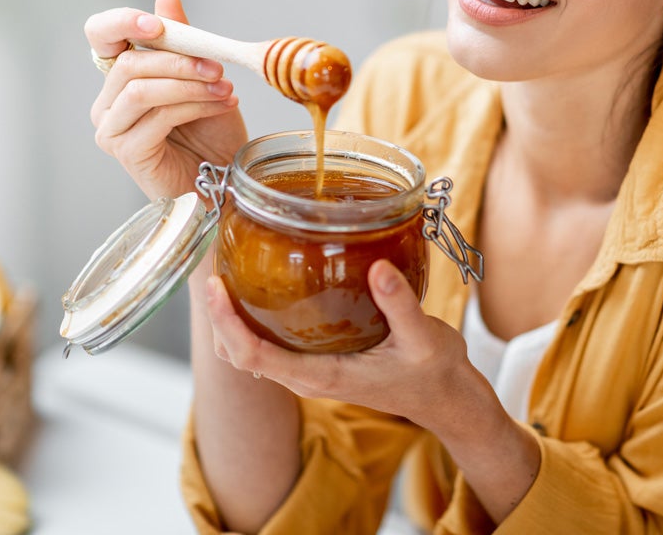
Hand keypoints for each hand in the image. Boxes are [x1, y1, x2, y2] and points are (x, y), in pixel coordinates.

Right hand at [86, 0, 248, 199]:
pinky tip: (220, 104)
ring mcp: (112, 128)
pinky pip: (157, 115)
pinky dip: (193, 105)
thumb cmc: (210, 133)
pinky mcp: (126, 151)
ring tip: (224, 87)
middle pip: (129, 63)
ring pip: (142, 88)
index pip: (100, 34)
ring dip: (189, 83)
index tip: (158, 25)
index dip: (123, 22)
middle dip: (178, 59)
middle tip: (216, 65)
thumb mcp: (201, 76)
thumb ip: (181, 40)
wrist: (224, 180)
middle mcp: (108, 102)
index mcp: (120, 76)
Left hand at [204, 259, 475, 427]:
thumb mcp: (424, 337)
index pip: (252, 355)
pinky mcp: (319, 359)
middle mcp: (307, 376)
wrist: (447, 399)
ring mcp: (310, 370)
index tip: (215, 286)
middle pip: (239, 352)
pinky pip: (272, 341)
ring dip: (232, 317)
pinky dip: (255, 316)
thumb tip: (378, 267)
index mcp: (321, 376)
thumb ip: (400, 304)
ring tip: (229, 268)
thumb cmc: (435, 374)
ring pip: (251, 348)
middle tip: (214, 264)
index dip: (226, 322)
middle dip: (219, 316)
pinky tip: (266, 282)